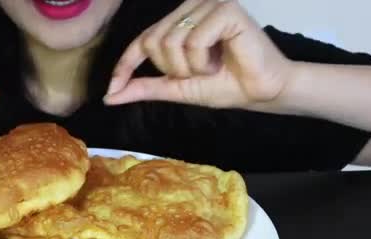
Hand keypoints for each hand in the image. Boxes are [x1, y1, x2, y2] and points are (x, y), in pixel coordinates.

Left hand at [104, 0, 294, 109]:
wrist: (261, 93)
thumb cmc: (224, 85)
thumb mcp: (175, 87)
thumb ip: (144, 87)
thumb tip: (109, 96)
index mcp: (178, 21)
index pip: (141, 40)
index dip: (124, 66)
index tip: (111, 91)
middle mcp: (191, 7)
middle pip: (153, 42)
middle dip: (172, 69)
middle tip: (199, 72)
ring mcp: (208, 5)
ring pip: (171, 42)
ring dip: (189, 67)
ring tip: (212, 66)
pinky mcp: (225, 9)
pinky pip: (193, 40)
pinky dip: (202, 61)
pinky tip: (220, 60)